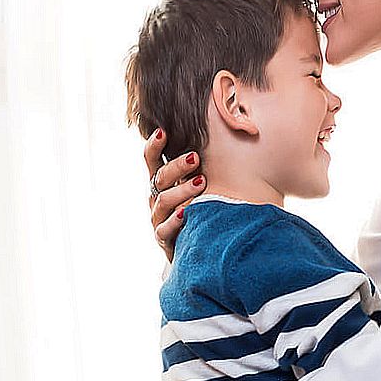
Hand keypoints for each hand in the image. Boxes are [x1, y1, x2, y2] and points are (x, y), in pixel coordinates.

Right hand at [145, 130, 205, 261]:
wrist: (197, 248)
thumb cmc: (201, 210)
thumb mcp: (199, 187)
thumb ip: (201, 168)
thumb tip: (228, 133)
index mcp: (162, 183)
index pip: (152, 160)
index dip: (154, 146)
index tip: (163, 132)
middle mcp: (157, 198)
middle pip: (159, 178)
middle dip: (176, 167)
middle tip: (195, 158)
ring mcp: (158, 219)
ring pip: (163, 201)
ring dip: (181, 190)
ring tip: (200, 182)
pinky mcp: (164, 240)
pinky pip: (164, 229)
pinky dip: (175, 221)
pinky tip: (186, 213)